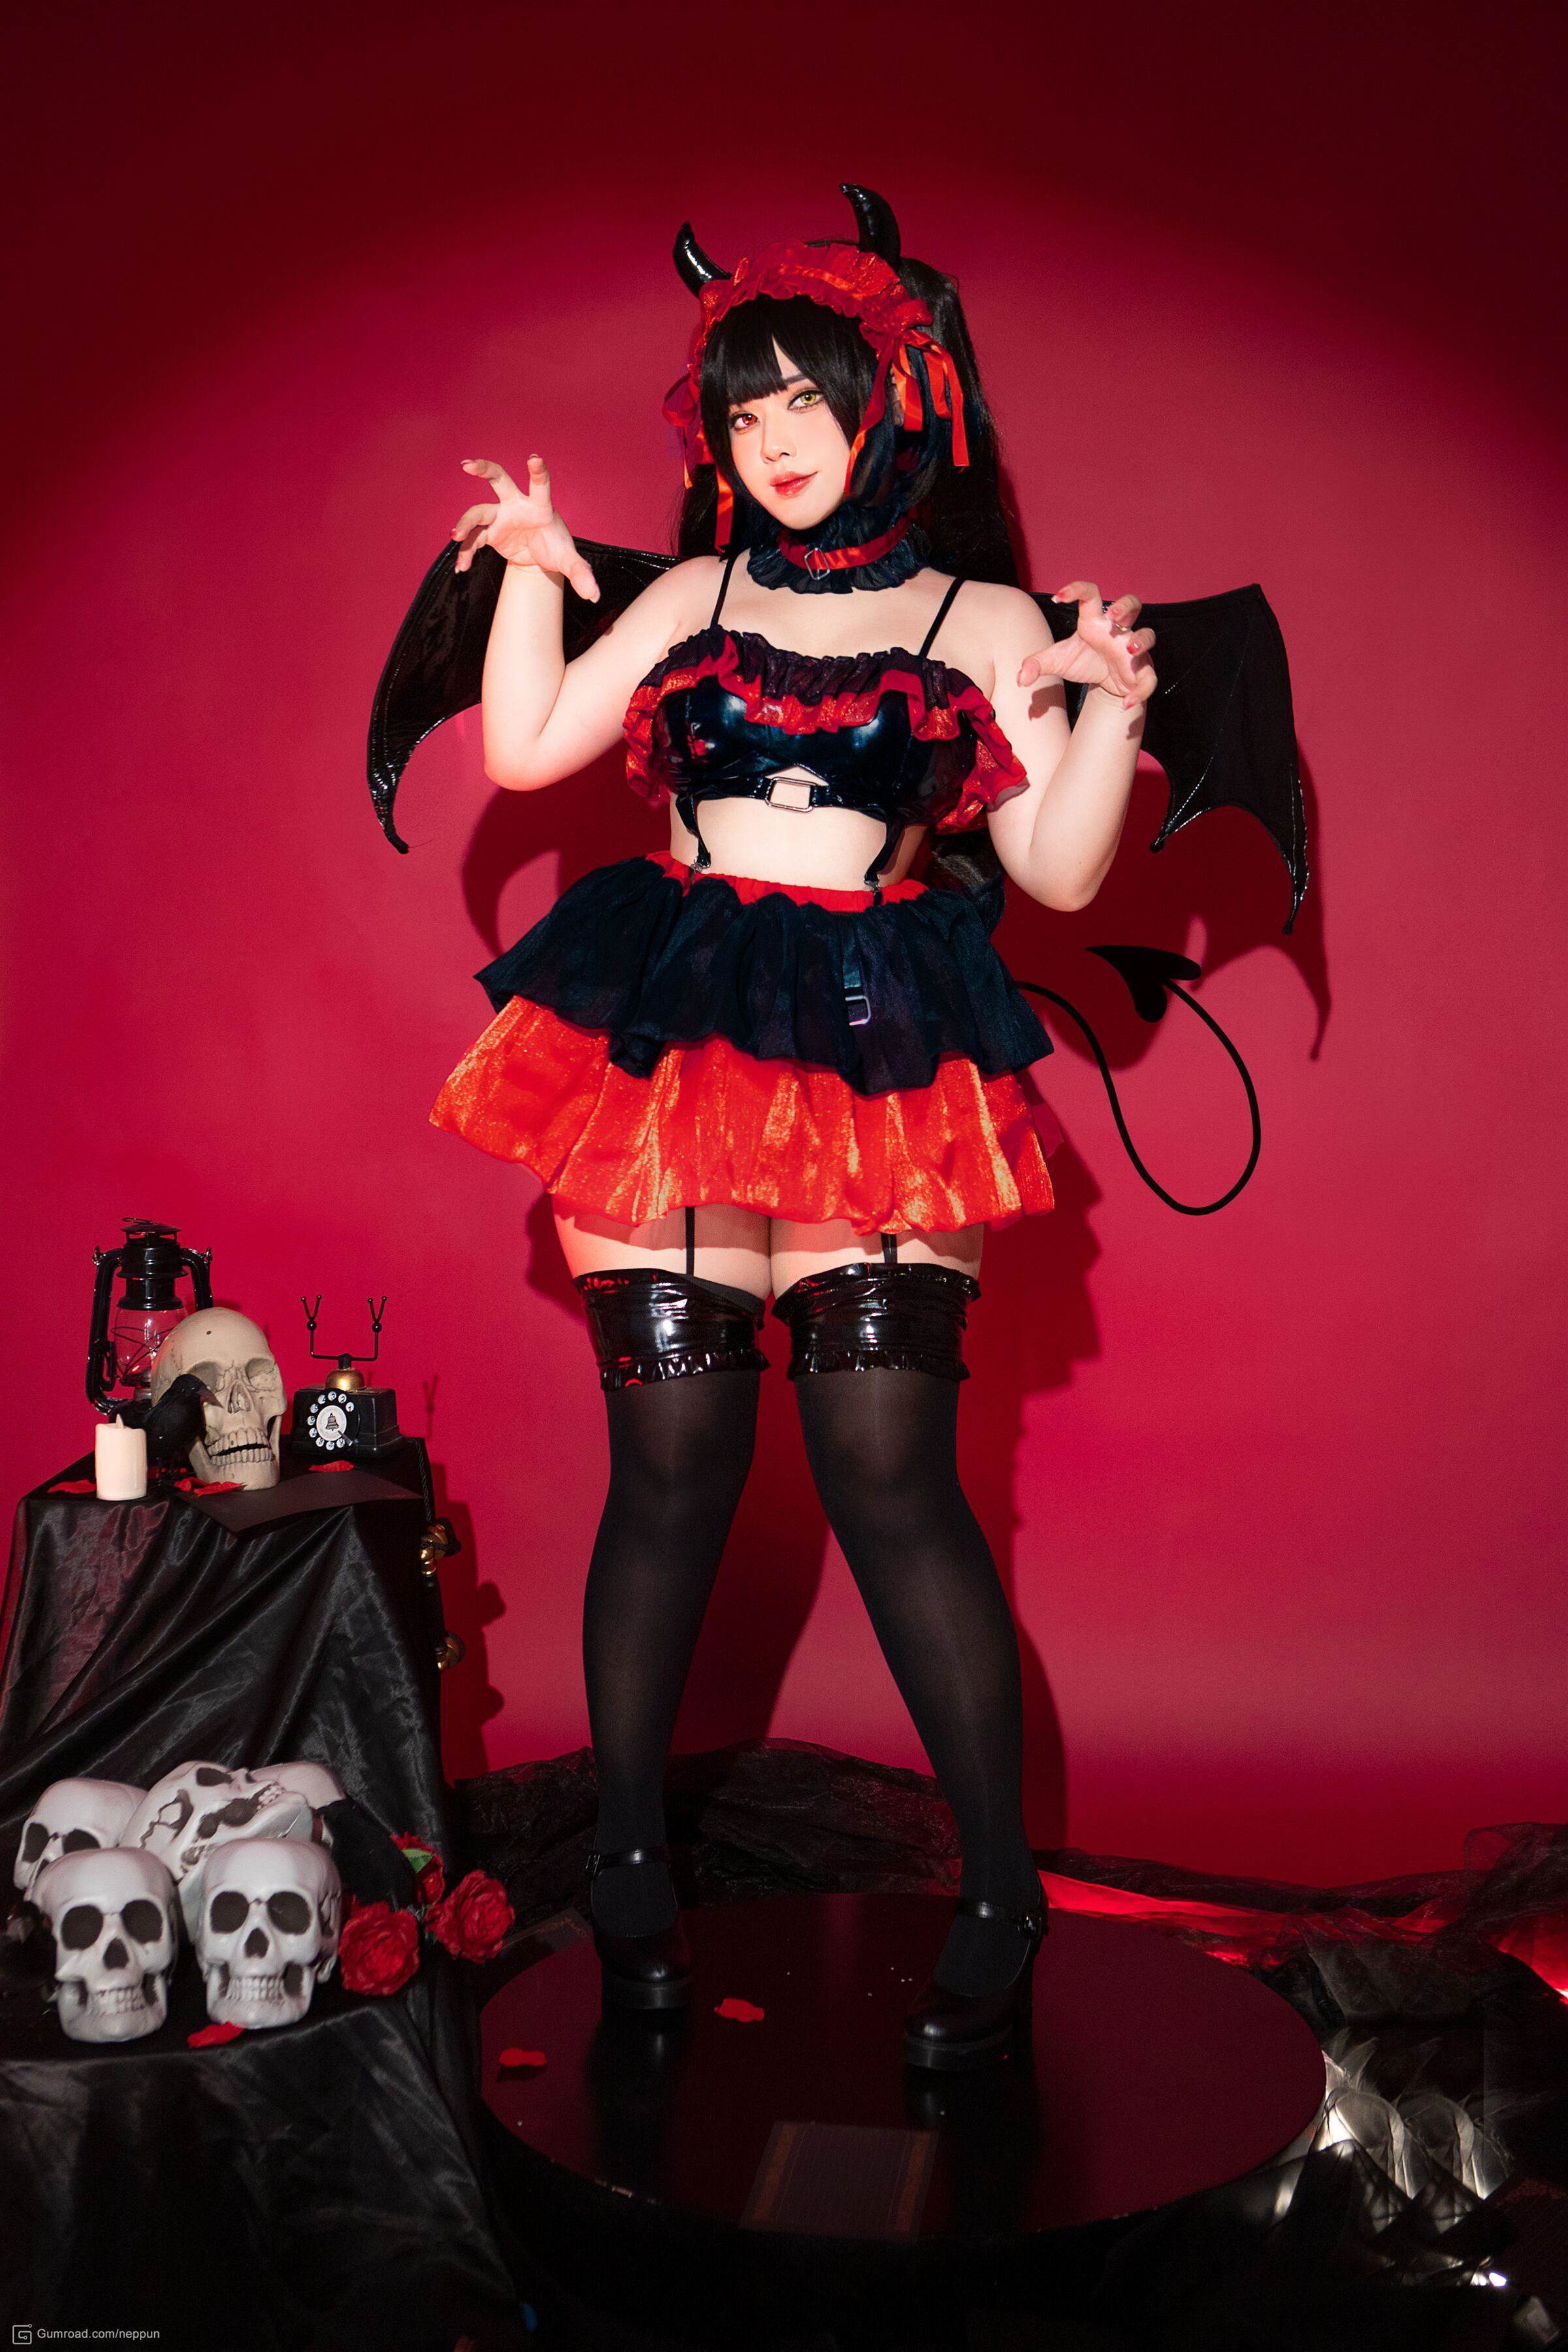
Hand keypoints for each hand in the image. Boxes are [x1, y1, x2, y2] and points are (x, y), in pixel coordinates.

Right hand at [450, 454, 598, 600]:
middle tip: (467, 465)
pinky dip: (466, 552)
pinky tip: (461, 567)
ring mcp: (500, 517)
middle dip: (484, 469)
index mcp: (539, 506)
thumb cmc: (556, 550)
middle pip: (498, 479)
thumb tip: (594, 596)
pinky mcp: (490, 533)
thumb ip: (581, 575)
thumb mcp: (569, 561)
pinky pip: (473, 540)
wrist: (539, 559)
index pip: (540, 486)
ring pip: (478, 512)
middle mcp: (516, 505)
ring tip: (456, 538)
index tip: (534, 458)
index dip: (538, 472)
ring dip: (465, 523)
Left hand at [1018, 581, 1155, 712]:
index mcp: (1095, 621)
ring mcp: (1133, 649)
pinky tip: (1126, 703)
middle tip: (1113, 616)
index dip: (1076, 589)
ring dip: (1141, 639)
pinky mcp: (1143, 671)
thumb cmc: (1084, 661)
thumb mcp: (1058, 661)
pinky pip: (1149, 678)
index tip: (1057, 597)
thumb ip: (1037, 665)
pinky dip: (1140, 691)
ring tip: (1129, 649)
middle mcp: (1117, 630)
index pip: (1090, 595)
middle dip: (1125, 606)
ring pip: (1148, 634)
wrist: (1105, 684)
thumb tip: (1020, 679)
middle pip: (1132, 604)